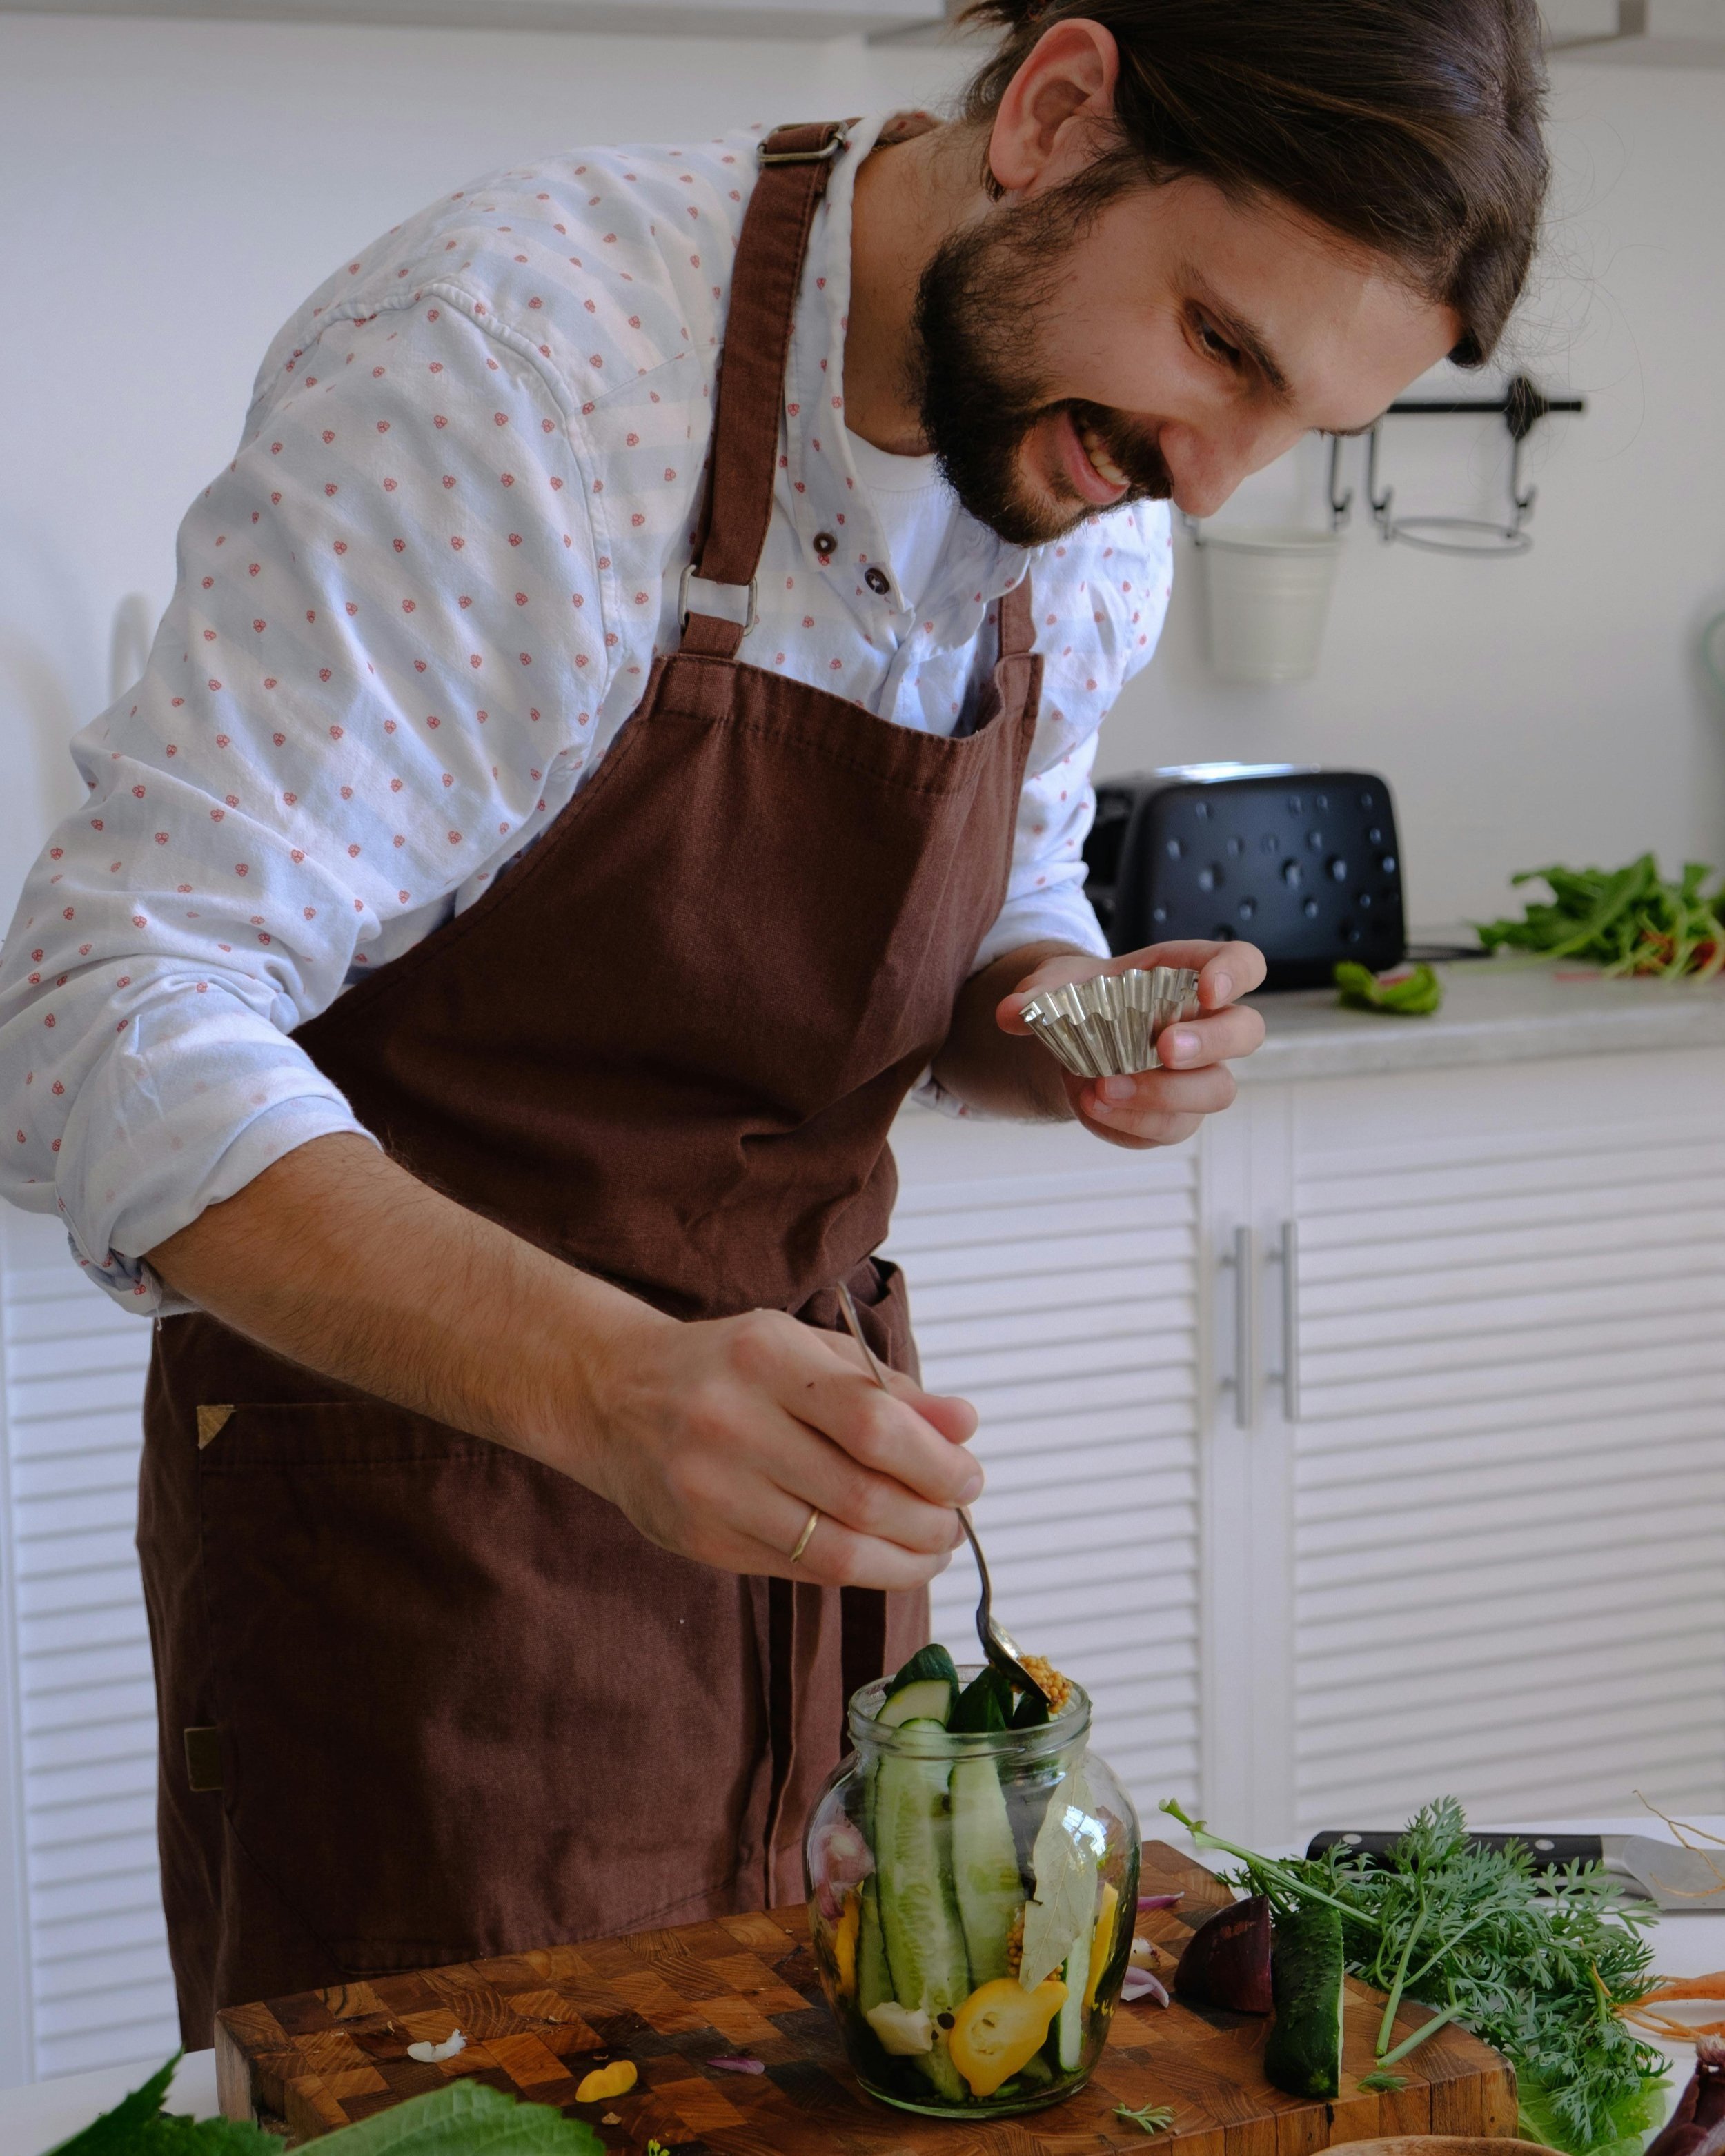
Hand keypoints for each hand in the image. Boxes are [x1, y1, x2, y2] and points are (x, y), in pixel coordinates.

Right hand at [571, 1302, 981, 1590]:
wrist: (613, 1395)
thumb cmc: (729, 1366)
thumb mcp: (805, 1349)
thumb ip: (887, 1388)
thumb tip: (964, 1427)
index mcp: (766, 1358)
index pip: (874, 1424)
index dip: (937, 1463)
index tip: (969, 1477)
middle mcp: (732, 1423)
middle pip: (862, 1496)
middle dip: (931, 1520)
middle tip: (956, 1521)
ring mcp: (712, 1489)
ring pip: (834, 1550)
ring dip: (903, 1561)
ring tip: (931, 1549)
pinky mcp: (702, 1541)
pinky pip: (799, 1570)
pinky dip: (855, 1571)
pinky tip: (880, 1558)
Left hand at [995, 941, 1266, 1148]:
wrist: (1073, 1040)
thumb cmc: (1084, 998)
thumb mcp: (1055, 985)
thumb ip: (1036, 993)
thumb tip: (1011, 1013)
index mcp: (1191, 976)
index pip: (1243, 964)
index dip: (1236, 974)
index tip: (1208, 990)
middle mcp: (1209, 1026)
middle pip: (1246, 1032)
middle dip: (1210, 1042)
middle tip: (1163, 1048)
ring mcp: (1199, 1076)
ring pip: (1216, 1091)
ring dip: (1163, 1095)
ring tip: (1104, 1087)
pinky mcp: (1175, 1117)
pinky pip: (1167, 1130)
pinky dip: (1127, 1124)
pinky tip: (1089, 1106)